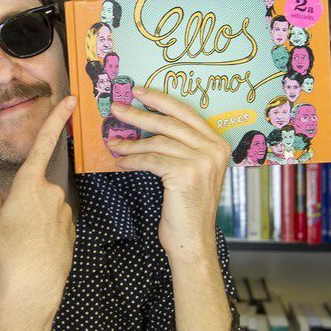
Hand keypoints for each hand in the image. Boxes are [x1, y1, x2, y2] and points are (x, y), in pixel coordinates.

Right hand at [0, 96, 76, 307]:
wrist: (33, 287)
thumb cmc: (6, 253)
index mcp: (29, 184)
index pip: (43, 142)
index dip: (56, 118)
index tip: (71, 99)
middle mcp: (51, 192)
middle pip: (34, 188)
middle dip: (22, 203)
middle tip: (9, 229)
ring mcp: (64, 212)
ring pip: (44, 208)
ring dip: (32, 221)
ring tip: (20, 245)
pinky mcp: (71, 230)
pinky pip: (54, 225)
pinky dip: (43, 235)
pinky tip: (35, 253)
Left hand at [105, 87, 229, 259]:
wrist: (192, 239)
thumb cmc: (186, 207)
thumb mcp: (190, 171)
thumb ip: (180, 148)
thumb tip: (147, 126)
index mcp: (218, 144)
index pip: (185, 112)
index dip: (160, 99)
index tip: (139, 91)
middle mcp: (214, 149)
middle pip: (169, 122)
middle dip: (139, 113)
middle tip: (116, 107)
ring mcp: (202, 161)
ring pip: (157, 141)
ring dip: (130, 142)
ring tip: (113, 142)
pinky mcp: (185, 173)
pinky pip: (150, 159)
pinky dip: (132, 159)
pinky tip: (120, 161)